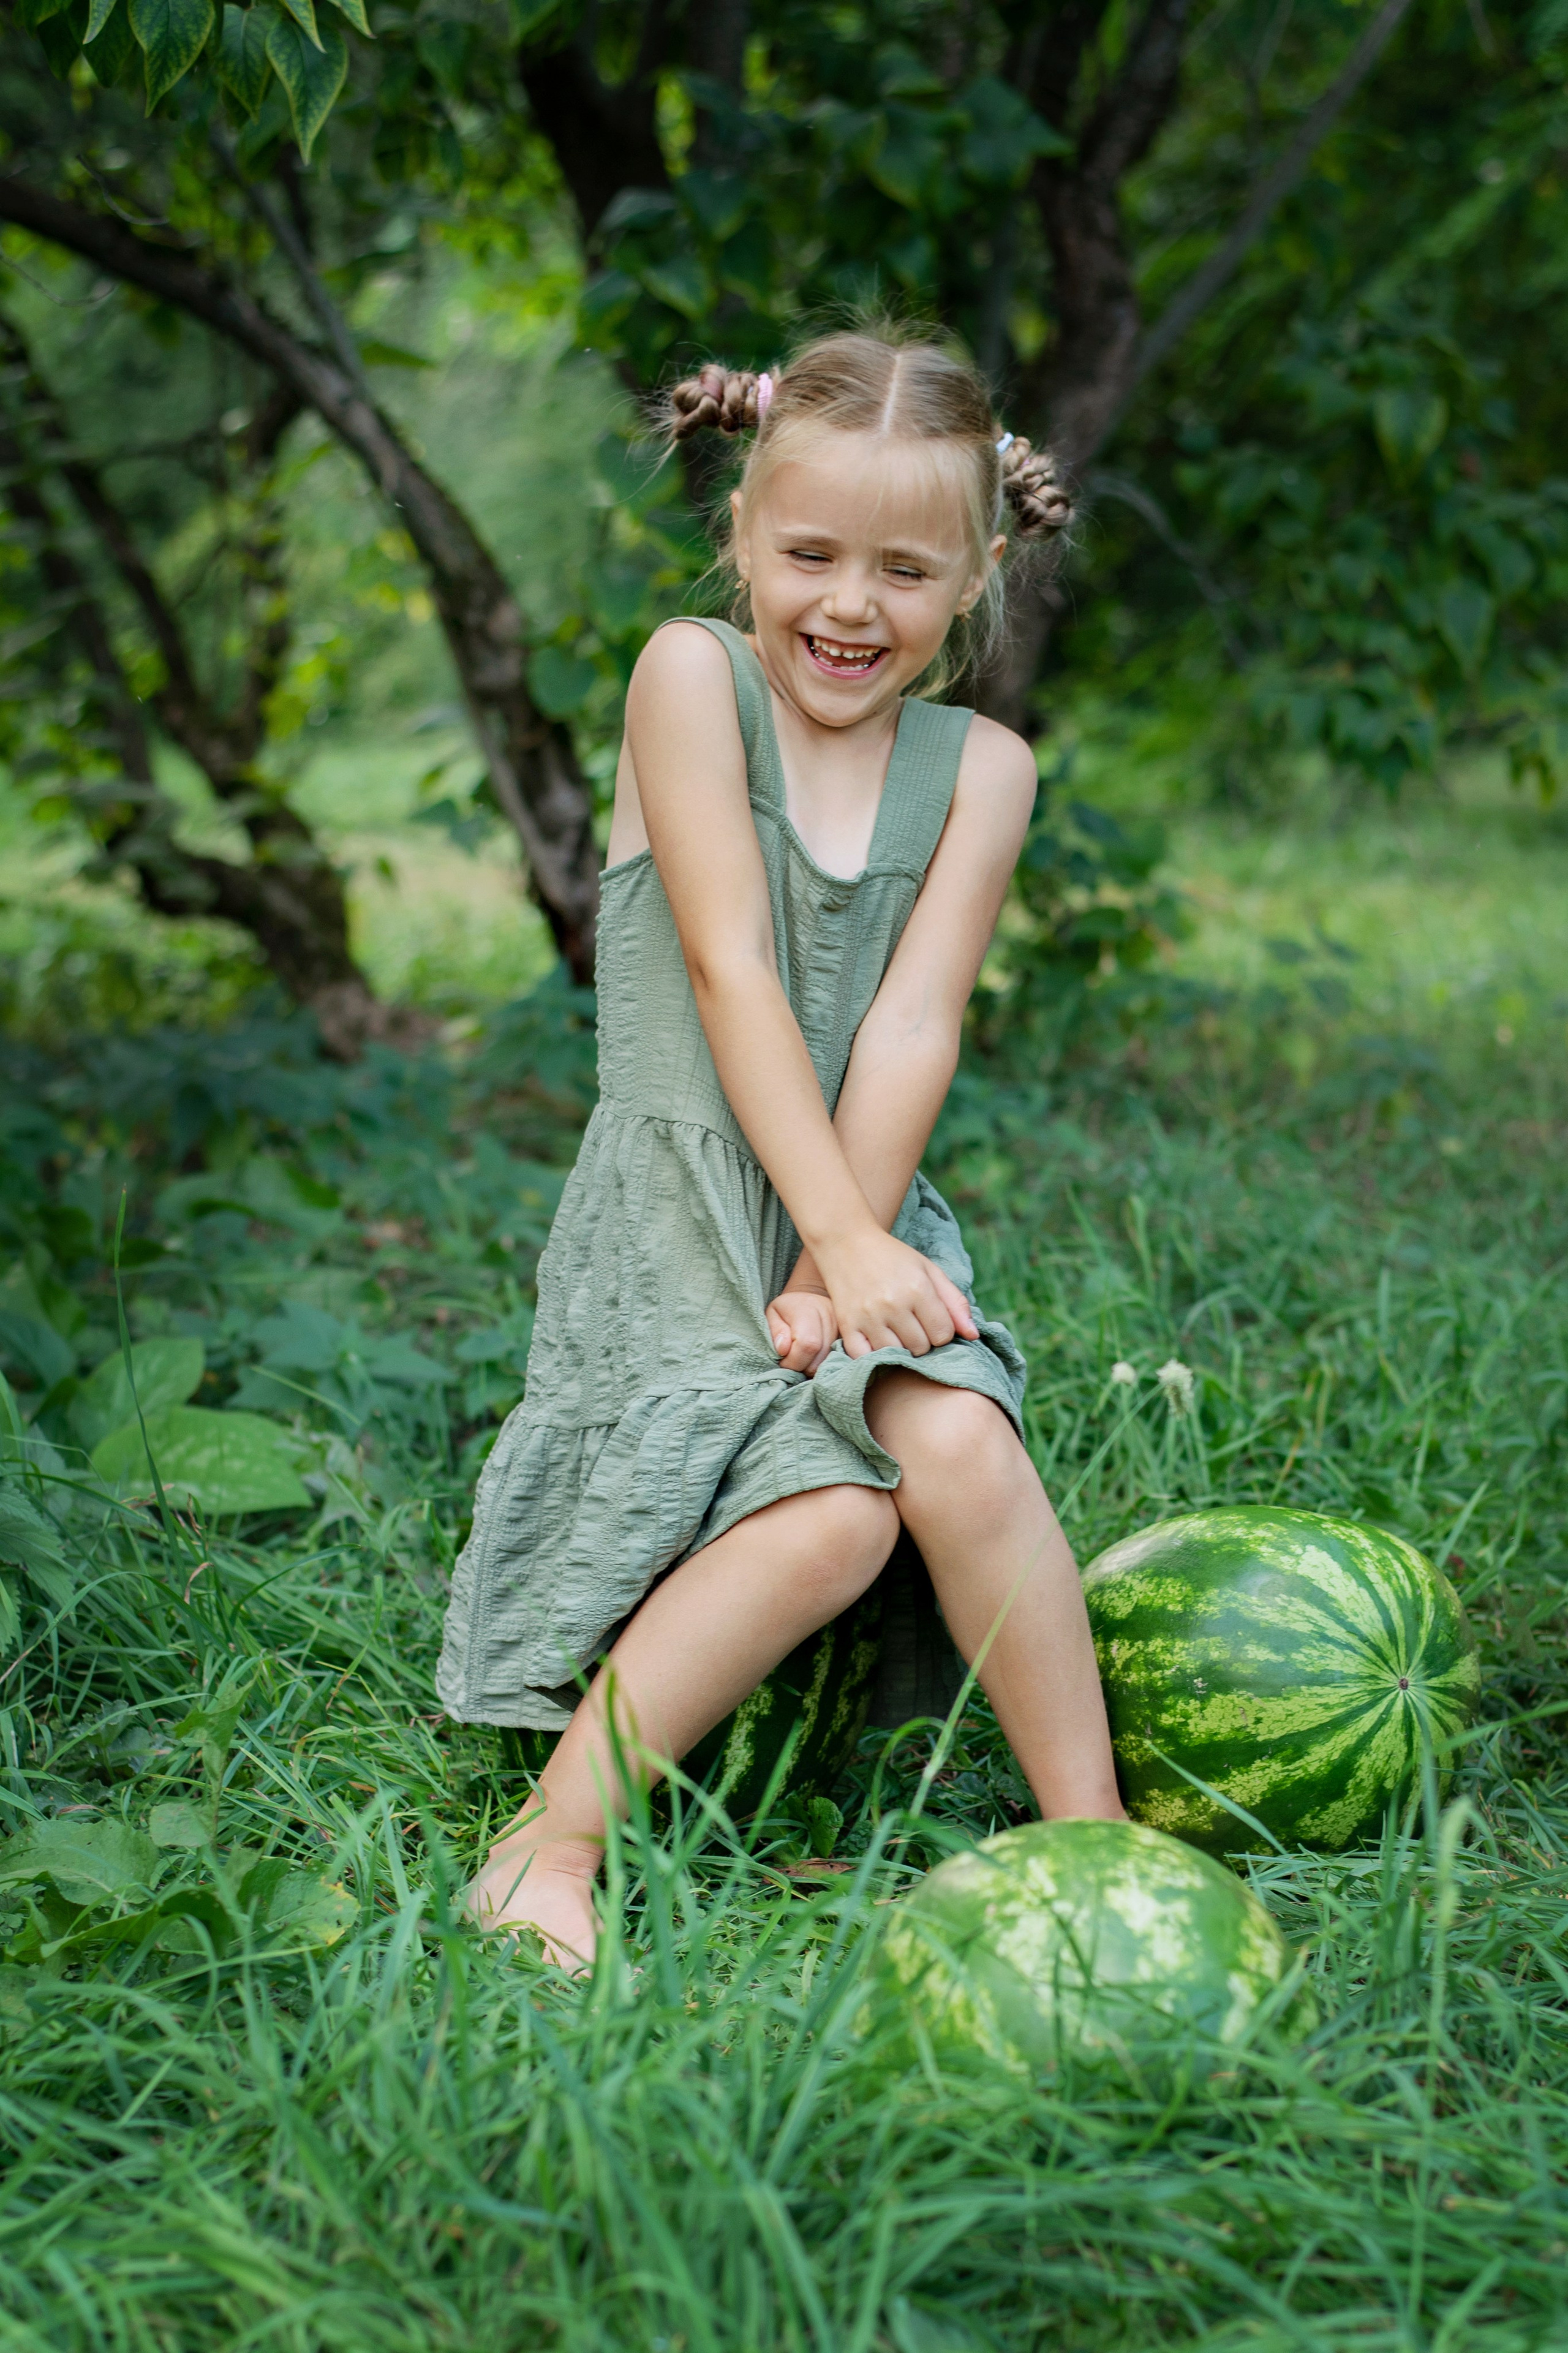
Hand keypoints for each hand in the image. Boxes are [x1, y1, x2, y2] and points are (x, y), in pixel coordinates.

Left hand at [767, 1283, 837, 1374]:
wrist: (810, 1297)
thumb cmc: (787, 1308)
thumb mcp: (772, 1314)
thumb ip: (776, 1332)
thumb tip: (783, 1350)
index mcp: (809, 1309)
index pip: (807, 1345)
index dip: (793, 1361)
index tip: (783, 1360)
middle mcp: (830, 1317)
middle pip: (819, 1358)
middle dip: (802, 1366)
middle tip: (792, 1359)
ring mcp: (842, 1327)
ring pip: (828, 1361)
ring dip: (813, 1366)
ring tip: (802, 1356)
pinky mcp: (848, 1336)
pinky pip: (836, 1358)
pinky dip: (823, 1363)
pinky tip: (814, 1357)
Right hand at [816, 1227, 978, 1360]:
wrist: (845, 1242)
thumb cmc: (892, 1256)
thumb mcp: (929, 1270)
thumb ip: (954, 1302)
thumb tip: (974, 1335)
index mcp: (918, 1289)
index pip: (943, 1334)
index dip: (941, 1330)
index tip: (931, 1319)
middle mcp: (893, 1305)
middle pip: (921, 1347)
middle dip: (922, 1339)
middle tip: (912, 1323)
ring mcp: (868, 1317)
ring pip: (897, 1355)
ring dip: (900, 1348)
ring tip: (895, 1331)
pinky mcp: (847, 1325)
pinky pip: (865, 1357)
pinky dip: (873, 1355)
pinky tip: (876, 1340)